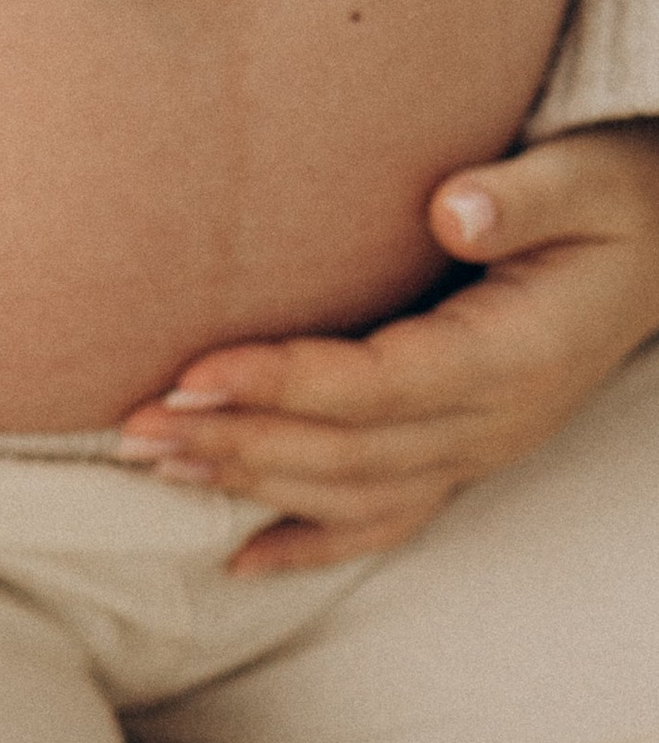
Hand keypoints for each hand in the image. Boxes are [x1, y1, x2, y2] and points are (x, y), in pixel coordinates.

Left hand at [117, 120, 658, 575]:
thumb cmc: (621, 202)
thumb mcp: (592, 180)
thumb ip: (526, 195)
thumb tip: (454, 211)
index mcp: (515, 358)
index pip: (378, 385)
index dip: (282, 383)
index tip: (192, 373)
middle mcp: (494, 423)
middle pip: (346, 452)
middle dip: (234, 443)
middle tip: (132, 426)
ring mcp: (478, 452)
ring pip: (350, 493)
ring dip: (248, 484)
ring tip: (151, 466)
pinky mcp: (462, 457)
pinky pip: (382, 520)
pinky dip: (308, 546)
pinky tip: (237, 561)